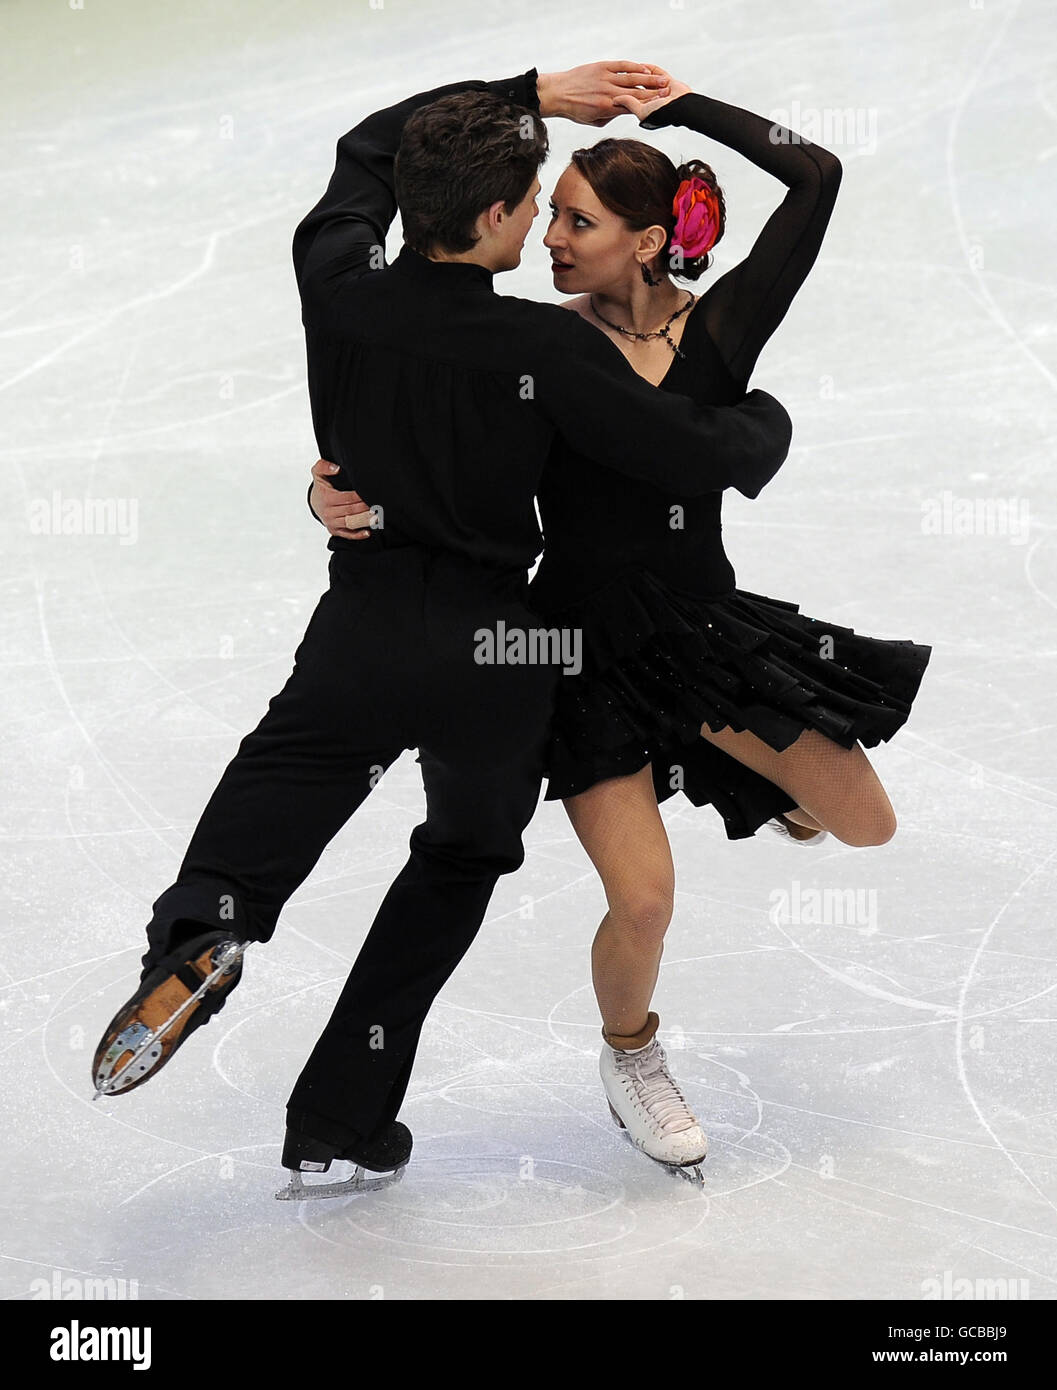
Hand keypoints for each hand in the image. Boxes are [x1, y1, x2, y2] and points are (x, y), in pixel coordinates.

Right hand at [309, 458, 373, 539]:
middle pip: (351, 510)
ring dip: (364, 520)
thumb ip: (324, 466)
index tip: (371, 492)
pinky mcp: (334, 530)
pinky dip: (358, 535)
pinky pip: (347, 534)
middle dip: (365, 507)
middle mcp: (328, 512)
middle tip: (380, 504)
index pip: (347, 498)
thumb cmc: (321, 485)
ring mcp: (331, 522)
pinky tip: (368, 532)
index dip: (359, 496)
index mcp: (326, 498)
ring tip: (378, 517)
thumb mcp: (318, 472)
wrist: (314, 501)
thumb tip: (337, 469)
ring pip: (351, 522)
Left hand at [536, 61, 669, 125]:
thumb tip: (624, 114)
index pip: (633, 107)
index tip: (661, 107)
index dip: (648, 107)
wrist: (557, 93)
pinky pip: (621, 66)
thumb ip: (611, 117)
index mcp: (607, 109)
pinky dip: (634, 67)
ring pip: (631, 79)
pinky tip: (645, 69)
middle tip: (669, 93)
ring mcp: (605, 78)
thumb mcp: (594, 121)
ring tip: (663, 80)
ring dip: (649, 80)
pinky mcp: (601, 67)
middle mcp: (608, 93)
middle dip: (654, 93)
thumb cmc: (575, 110)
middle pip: (637, 93)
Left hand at [610, 65, 691, 120]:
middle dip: (628, 82)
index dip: (620, 93)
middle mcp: (652, 98)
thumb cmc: (662, 113)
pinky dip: (649, 68)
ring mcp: (660, 89)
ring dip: (639, 74)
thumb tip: (615, 100)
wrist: (684, 107)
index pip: (630, 98)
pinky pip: (656, 71)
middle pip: (637, 87)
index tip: (609, 89)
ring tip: (626, 69)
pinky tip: (640, 65)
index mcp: (645, 108)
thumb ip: (629, 104)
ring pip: (645, 79)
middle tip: (615, 76)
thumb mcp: (642, 111)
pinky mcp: (668, 80)